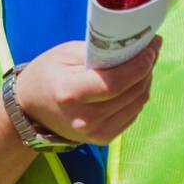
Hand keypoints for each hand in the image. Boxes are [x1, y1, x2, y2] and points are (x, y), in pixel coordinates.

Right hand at [13, 36, 161, 144]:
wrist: (31, 110)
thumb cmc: (47, 74)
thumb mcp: (67, 53)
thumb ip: (100, 50)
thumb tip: (135, 45)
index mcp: (70, 94)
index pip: (116, 82)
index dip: (140, 64)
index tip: (151, 46)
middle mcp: (85, 119)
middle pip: (131, 92)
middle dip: (147, 68)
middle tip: (151, 49)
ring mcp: (95, 133)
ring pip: (137, 103)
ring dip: (145, 81)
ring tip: (144, 63)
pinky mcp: (103, 139)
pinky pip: (133, 113)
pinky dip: (138, 95)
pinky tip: (134, 81)